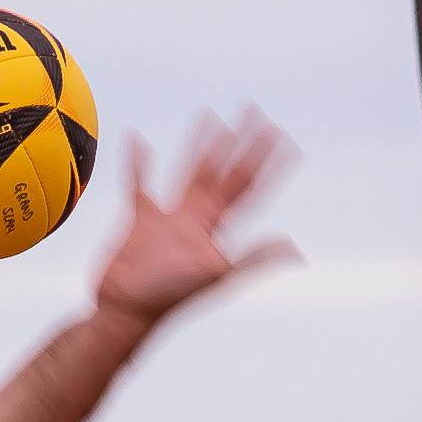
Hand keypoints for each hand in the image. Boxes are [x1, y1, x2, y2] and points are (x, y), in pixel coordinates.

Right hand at [91, 109, 300, 335]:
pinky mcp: (140, 219)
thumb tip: (294, 249)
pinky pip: (140, 183)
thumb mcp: (215, 274)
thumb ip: (252, 258)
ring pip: (189, 171)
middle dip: (241, 143)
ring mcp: (170, 218)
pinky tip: (136, 140)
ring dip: (200, 144)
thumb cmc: (169, 296)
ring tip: (210, 115)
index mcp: (216, 228)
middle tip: (254, 111)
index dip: (267, 163)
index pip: (248, 187)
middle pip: (224, 171)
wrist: (127, 310)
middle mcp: (197, 219)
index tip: (283, 137)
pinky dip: (137, 163)